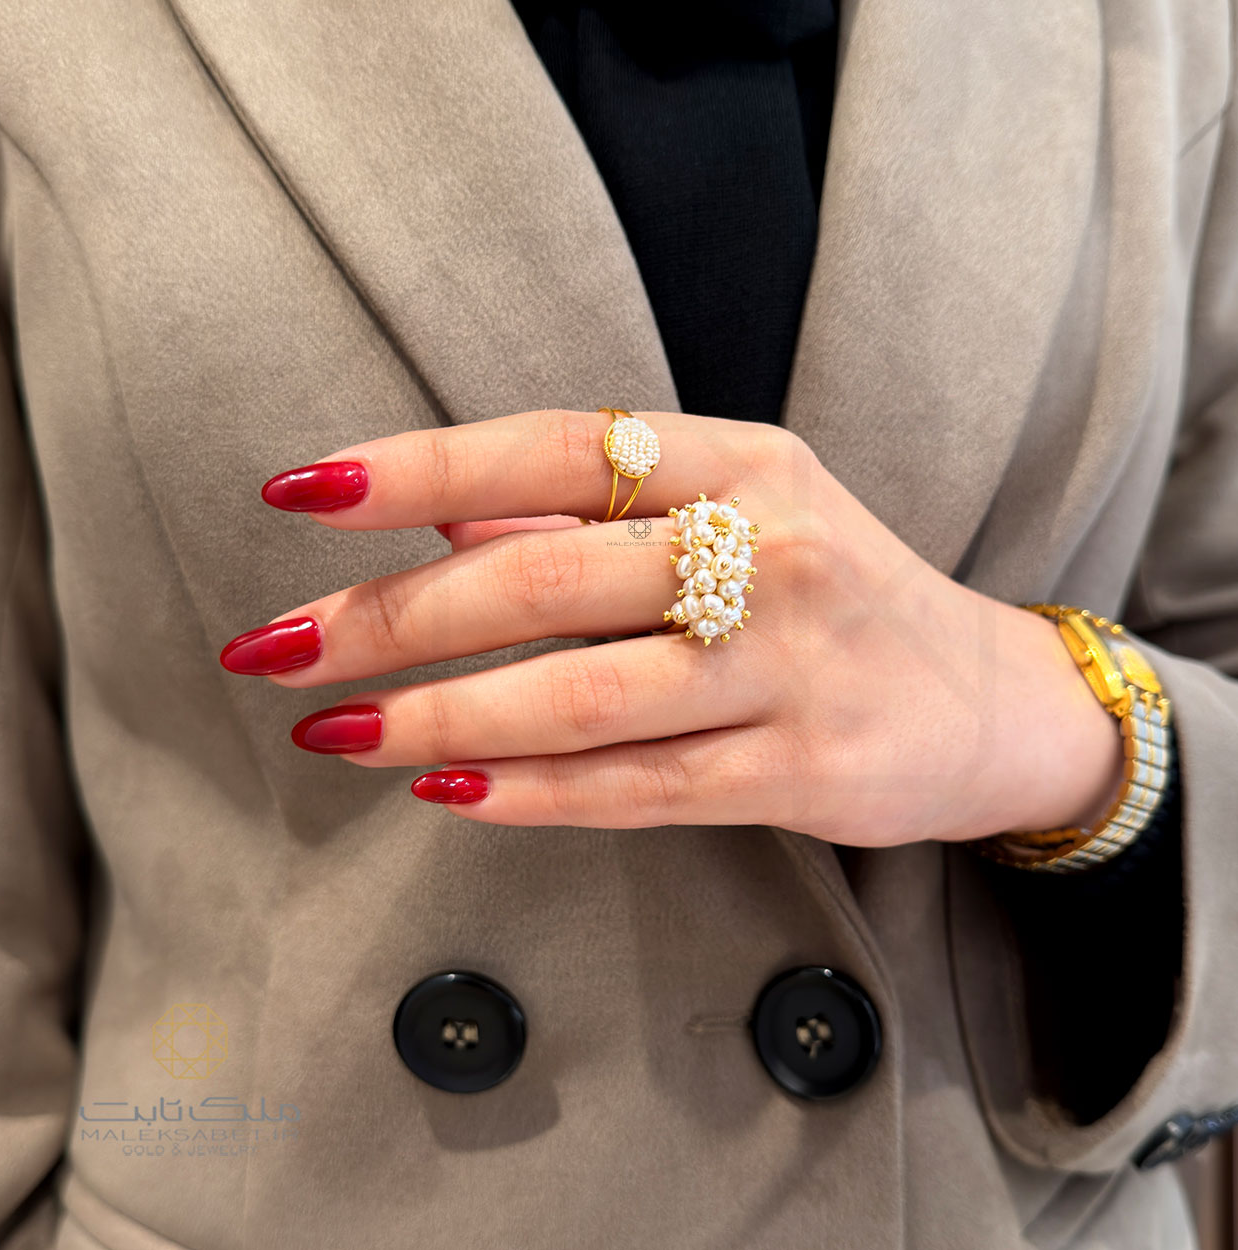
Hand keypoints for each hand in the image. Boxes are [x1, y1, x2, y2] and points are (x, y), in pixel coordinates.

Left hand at [218, 409, 1124, 846]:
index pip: (554, 447)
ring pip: (582, 694)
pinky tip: (444, 793)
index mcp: (742, 460)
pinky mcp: (804, 769)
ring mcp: (792, 663)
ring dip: (441, 716)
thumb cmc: (833, 593)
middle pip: (546, 579)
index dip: (418, 469)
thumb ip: (589, 520)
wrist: (989, 698)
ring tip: (337, 730)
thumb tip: (441, 520)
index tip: (301, 491)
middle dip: (392, 616)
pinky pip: (638, 788)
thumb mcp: (738, 514)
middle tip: (278, 649)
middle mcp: (770, 547)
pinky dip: (529, 793)